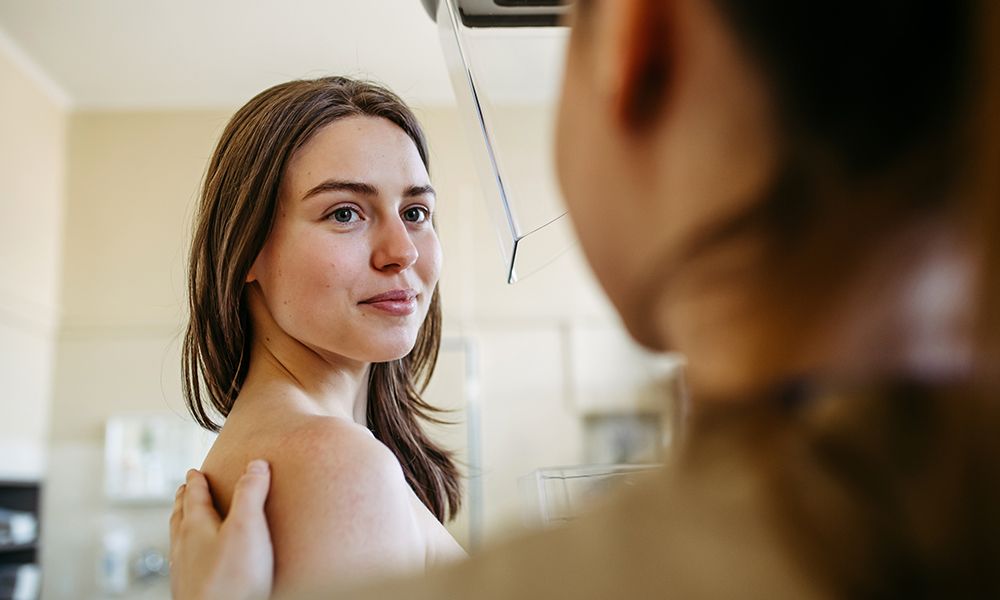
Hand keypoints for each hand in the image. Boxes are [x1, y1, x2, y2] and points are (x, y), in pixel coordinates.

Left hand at [170, 461, 274, 599]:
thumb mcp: (248, 527)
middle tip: (184, 491)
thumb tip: (255, 464)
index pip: (194, 496)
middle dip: (184, 501)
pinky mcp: (191, 592)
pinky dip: (186, 553)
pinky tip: (193, 564)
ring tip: (185, 522)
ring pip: (178, 542)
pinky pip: (183, 565)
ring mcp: (183, 572)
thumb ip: (251, 493)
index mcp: (195, 527)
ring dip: (182, 526)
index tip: (193, 471)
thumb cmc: (232, 580)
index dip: (196, 481)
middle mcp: (183, 547)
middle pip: (180, 517)